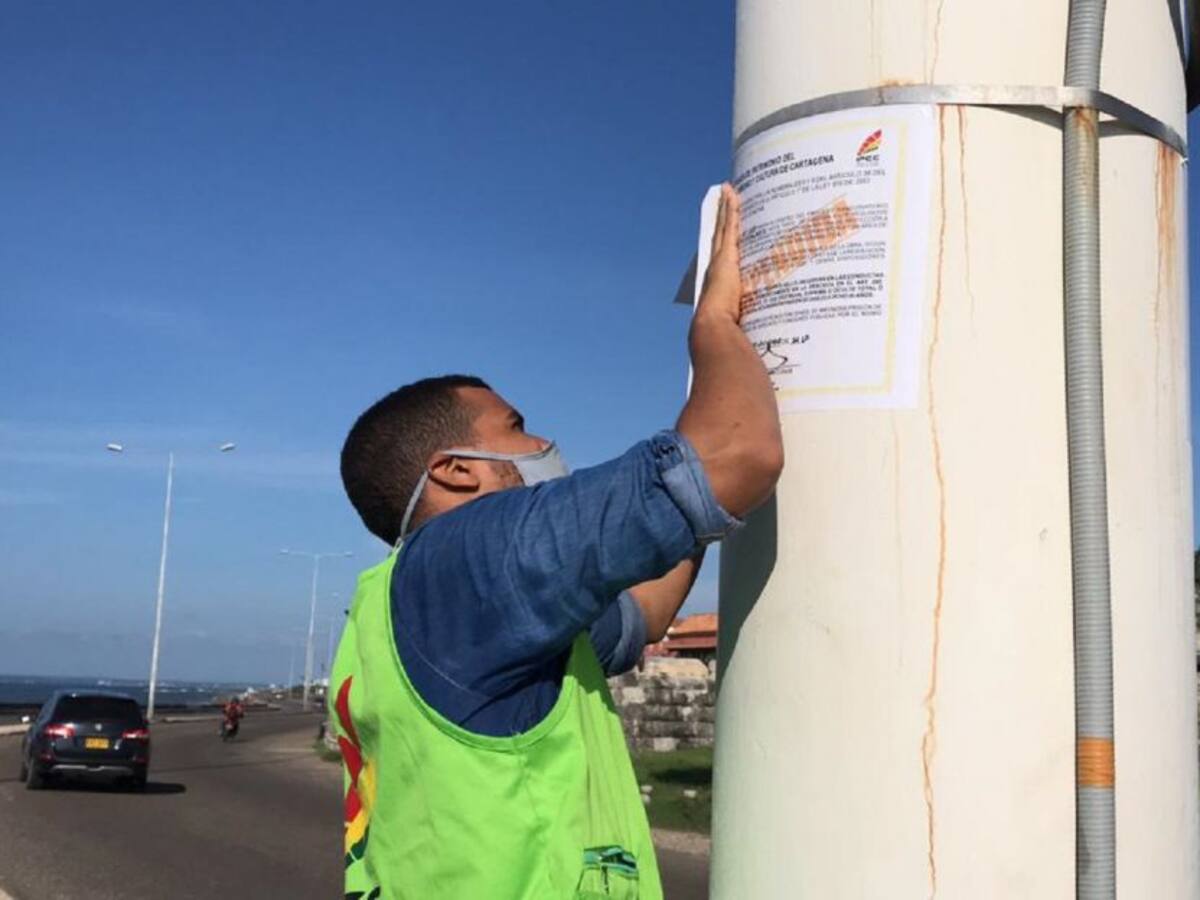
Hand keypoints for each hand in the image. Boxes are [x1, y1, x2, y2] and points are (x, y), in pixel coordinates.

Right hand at [696, 184, 742, 324]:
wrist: (714, 327)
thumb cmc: (728, 330)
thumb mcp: (744, 321)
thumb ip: (753, 320)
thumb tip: (766, 338)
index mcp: (719, 280)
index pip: (723, 254)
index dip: (723, 239)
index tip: (724, 227)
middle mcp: (716, 266)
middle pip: (720, 235)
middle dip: (721, 217)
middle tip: (722, 198)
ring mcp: (720, 258)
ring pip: (724, 227)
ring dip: (725, 208)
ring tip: (727, 190)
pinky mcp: (726, 254)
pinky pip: (729, 225)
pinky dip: (729, 208)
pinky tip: (731, 193)